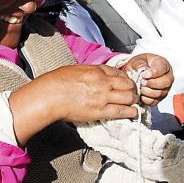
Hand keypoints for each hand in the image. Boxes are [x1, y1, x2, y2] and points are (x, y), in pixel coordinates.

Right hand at [9, 65, 139, 144]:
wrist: (49, 96)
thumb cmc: (56, 82)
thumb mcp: (76, 70)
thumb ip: (89, 72)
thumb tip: (94, 76)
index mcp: (97, 70)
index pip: (119, 72)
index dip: (125, 78)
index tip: (126, 83)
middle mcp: (103, 82)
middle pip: (128, 84)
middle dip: (133, 89)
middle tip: (133, 93)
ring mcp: (103, 97)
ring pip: (128, 97)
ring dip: (133, 100)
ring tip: (134, 103)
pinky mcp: (100, 111)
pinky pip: (121, 111)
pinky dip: (130, 112)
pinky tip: (134, 113)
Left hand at [121, 53, 173, 105]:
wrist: (138, 72)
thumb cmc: (140, 65)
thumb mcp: (139, 60)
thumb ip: (140, 64)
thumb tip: (142, 72)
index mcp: (164, 65)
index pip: (162, 69)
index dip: (153, 73)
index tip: (144, 74)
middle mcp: (168, 77)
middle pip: (165, 83)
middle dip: (151, 83)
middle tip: (142, 81)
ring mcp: (165, 89)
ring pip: (159, 93)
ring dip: (147, 91)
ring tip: (140, 87)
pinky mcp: (159, 99)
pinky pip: (154, 102)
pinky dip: (145, 99)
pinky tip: (141, 93)